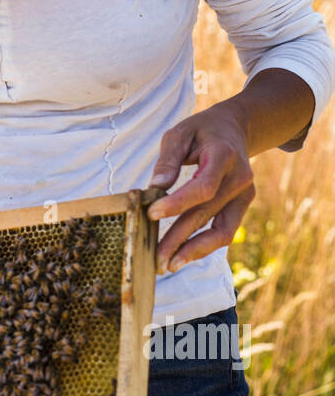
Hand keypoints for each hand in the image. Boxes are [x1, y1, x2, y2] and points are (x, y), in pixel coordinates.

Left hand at [145, 104, 254, 273]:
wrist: (234, 129)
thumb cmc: (201, 131)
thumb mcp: (180, 133)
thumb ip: (168, 160)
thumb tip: (155, 186)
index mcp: (224, 156)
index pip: (202, 187)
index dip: (177, 204)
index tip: (151, 214)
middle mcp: (239, 178)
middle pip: (207, 214)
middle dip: (179, 239)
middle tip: (156, 259)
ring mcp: (245, 194)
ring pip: (222, 231)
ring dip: (194, 251)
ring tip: (169, 265)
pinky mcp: (243, 205)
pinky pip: (225, 231)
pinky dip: (204, 245)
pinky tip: (184, 255)